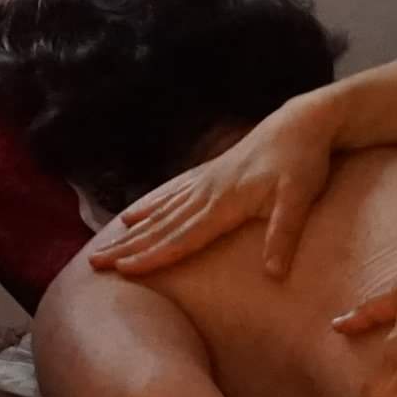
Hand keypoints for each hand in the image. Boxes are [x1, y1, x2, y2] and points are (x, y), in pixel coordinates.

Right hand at [86, 92, 343, 279]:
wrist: (302, 122)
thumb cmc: (303, 163)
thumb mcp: (300, 199)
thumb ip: (283, 234)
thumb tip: (274, 274)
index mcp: (225, 204)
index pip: (183, 238)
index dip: (154, 256)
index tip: (124, 271)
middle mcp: (207, 193)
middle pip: (161, 227)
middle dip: (127, 247)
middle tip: (93, 263)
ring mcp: (205, 183)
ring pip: (160, 213)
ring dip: (131, 233)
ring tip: (103, 247)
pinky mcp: (209, 175)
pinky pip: (171, 195)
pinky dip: (150, 207)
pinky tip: (133, 215)